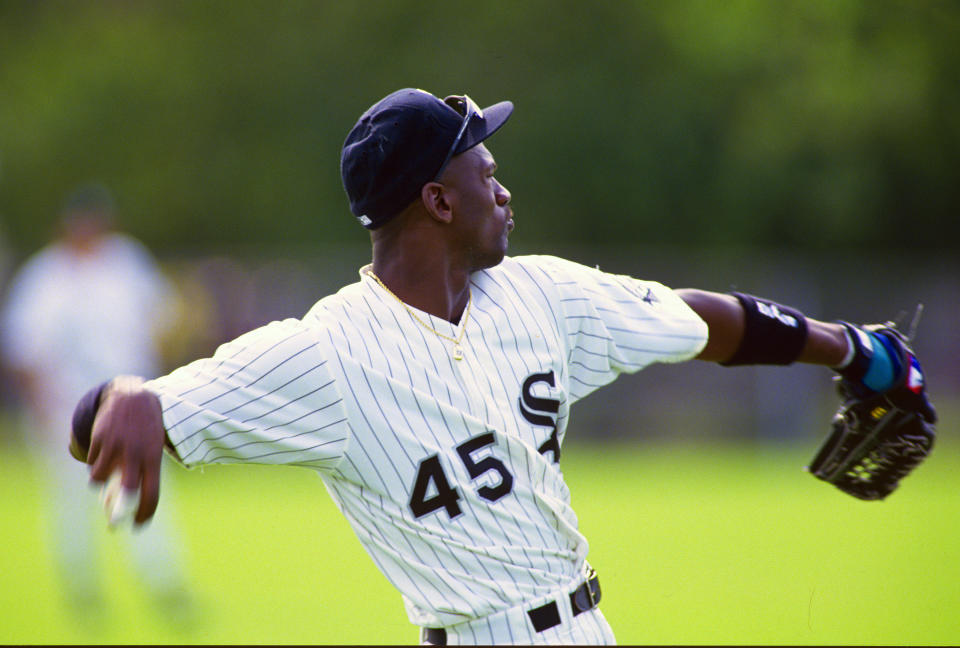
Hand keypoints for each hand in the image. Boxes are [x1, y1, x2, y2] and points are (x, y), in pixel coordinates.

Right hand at [86, 376, 166, 524]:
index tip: (138, 526)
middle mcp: (136, 454)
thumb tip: (126, 502)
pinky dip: (94, 464)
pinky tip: (102, 454)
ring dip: (99, 481)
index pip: (152, 493)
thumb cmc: (146, 428)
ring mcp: (116, 446)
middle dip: (119, 511)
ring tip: (104, 474)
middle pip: (128, 492)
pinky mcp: (100, 439)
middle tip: (114, 524)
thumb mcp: (152, 448)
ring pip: (99, 479)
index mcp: (153, 458)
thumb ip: (142, 471)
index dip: (145, 513)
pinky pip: (92, 462)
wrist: (133, 396)